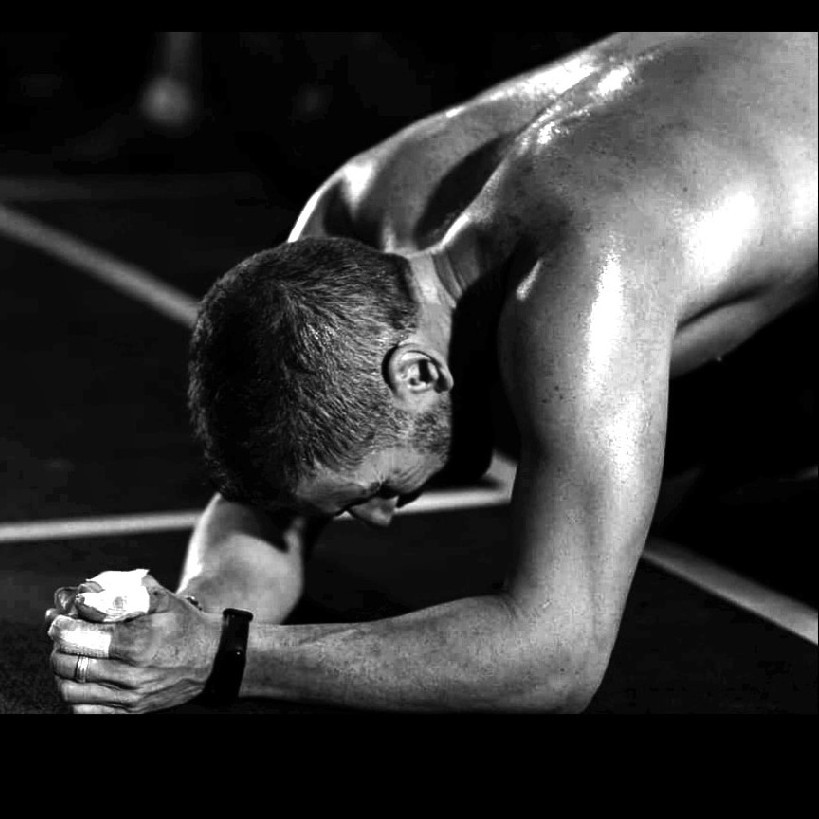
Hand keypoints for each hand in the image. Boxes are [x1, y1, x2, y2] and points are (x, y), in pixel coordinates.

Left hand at [45, 575, 221, 713]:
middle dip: (58, 646)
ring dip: (62, 671)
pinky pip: (84, 711)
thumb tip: (88, 594)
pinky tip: (82, 677)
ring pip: (71, 690)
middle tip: (61, 633)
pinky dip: (74, 694)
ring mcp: (130, 697)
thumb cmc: (184, 625)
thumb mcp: (163, 600)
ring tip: (70, 654)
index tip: (58, 618)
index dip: (61, 626)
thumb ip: (125, 593)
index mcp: (138, 643)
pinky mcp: (130, 711)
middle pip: (70, 664)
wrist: (212, 660)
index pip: (80, 638)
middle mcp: (131, 674)